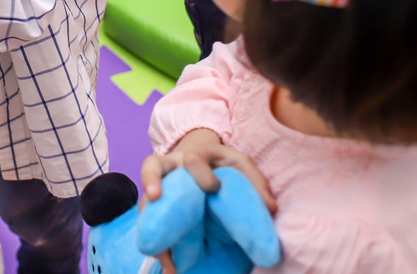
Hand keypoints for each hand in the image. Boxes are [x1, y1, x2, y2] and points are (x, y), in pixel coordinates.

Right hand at [140, 130, 275, 273]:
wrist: (197, 155)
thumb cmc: (220, 162)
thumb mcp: (240, 163)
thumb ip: (254, 181)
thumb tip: (270, 208)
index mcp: (194, 154)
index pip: (193, 159)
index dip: (201, 174)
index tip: (213, 188)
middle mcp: (171, 167)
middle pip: (152, 165)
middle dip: (151, 180)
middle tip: (155, 197)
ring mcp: (161, 185)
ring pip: (147, 199)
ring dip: (149, 223)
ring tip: (162, 254)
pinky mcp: (157, 204)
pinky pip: (150, 221)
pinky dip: (157, 242)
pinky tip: (167, 263)